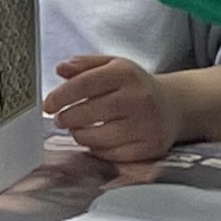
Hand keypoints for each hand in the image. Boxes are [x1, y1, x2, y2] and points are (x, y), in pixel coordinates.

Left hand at [44, 53, 180, 175]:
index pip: (86, 83)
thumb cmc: (135, 86)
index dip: (62, 95)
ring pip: (99, 137)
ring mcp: (146, 125)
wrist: (172, 106)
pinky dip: (98, 149)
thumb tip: (60, 69)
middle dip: (67, 118)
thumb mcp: (112, 65)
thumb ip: (84, 65)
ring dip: (80, 135)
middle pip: (90, 112)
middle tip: (60, 118)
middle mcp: (139, 99)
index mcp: (126, 74)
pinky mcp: (150, 148)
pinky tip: (97, 140)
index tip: (48, 104)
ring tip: (78, 128)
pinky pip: (112, 155)